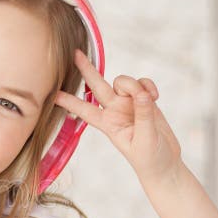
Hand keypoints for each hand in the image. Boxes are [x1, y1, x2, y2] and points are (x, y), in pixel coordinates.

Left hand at [53, 49, 182, 185]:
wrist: (165, 164)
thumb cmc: (149, 159)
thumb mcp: (145, 140)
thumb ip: (144, 116)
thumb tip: (142, 94)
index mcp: (108, 124)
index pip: (83, 109)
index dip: (68, 101)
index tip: (52, 92)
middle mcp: (114, 111)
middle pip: (97, 85)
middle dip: (87, 69)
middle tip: (76, 53)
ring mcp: (129, 105)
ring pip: (124, 82)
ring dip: (135, 84)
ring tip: (149, 98)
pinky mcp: (145, 102)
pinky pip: (143, 84)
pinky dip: (149, 86)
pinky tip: (156, 96)